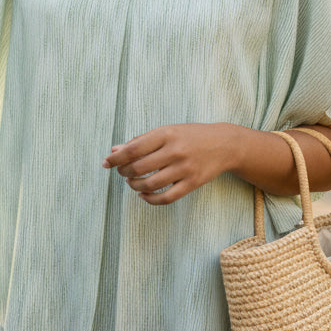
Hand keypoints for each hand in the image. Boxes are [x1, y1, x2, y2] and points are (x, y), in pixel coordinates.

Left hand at [101, 123, 244, 205]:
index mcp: (166, 134)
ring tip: (131, 182)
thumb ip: (141, 141)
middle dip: (124, 172)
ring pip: (150, 184)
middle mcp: (175, 151)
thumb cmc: (190, 136)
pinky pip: (167, 198)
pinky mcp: (192, 184)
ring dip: (135, 185)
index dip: (116, 158)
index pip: (133, 148)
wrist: (224, 144)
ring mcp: (184, 168)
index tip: (106, 163)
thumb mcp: (166, 131)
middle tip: (121, 172)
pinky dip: (151, 199)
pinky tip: (144, 194)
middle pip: (139, 167)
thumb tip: (115, 150)